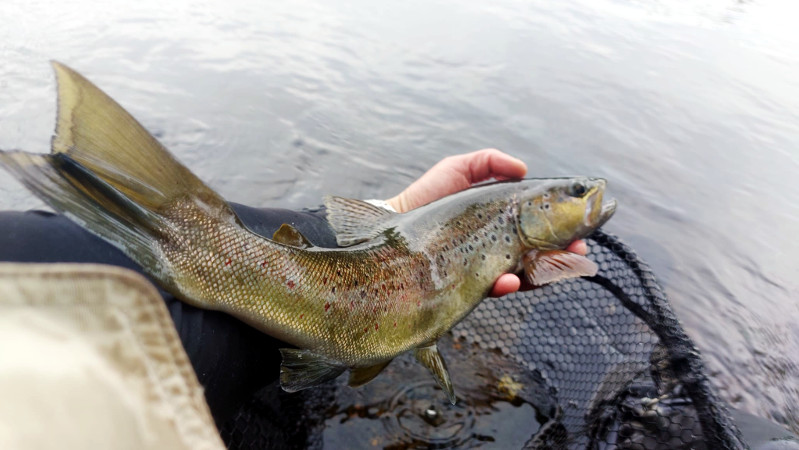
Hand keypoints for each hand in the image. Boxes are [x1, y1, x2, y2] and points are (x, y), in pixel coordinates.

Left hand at [387, 149, 586, 297]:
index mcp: (502, 220)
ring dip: (547, 272)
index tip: (580, 225)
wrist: (397, 223)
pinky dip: (507, 286)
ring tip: (560, 264)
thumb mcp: (459, 169)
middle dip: (566, 252)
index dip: (563, 227)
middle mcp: (498, 244)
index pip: (542, 226)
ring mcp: (485, 266)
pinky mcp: (469, 284)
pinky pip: (494, 290)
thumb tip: (523, 168)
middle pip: (543, 252)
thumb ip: (490, 162)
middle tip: (581, 248)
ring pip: (526, 275)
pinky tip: (510, 279)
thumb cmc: (428, 195)